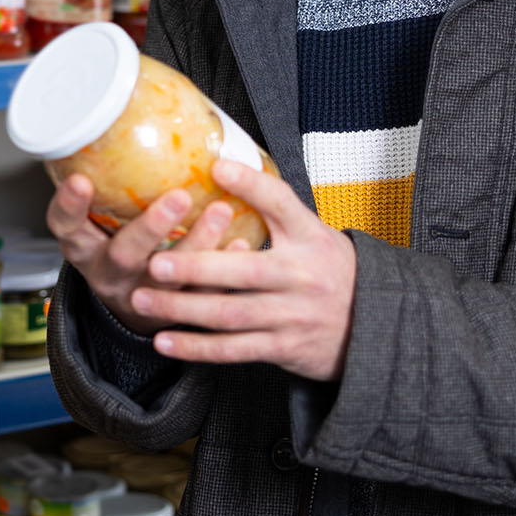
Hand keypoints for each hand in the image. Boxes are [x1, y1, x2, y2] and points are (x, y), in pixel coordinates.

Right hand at [47, 173, 240, 336]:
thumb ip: (111, 181)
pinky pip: (201, 295)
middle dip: (150, 227)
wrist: (132, 309)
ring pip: (168, 279)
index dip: (69, 205)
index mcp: (84, 246)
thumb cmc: (118, 242)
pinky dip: (223, 273)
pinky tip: (241, 243)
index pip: (65, 226)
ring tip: (221, 211)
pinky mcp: (174, 312)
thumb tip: (138, 107)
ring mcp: (142, 296)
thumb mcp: (99, 218)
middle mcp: (109, 273)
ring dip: (196, 245)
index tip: (80, 180)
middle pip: (123, 254)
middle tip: (178, 197)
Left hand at [130, 159, 356, 381]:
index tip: (215, 167)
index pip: (281, 203)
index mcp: (309, 238)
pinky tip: (165, 341)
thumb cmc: (329, 269)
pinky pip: (234, 350)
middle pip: (244, 271)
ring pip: (230, 314)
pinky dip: (197, 347)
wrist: (373, 325)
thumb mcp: (313, 231)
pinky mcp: (283, 347)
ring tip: (143, 299)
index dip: (250, 184)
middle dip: (195, 268)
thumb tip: (222, 165)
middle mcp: (301, 276)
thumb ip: (274, 207)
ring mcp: (292, 315)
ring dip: (183, 309)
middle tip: (154, 262)